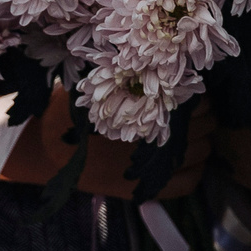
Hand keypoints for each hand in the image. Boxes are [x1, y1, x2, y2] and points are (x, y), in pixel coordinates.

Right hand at [21, 91, 210, 200]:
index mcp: (143, 111)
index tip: (190, 89)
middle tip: (192, 108)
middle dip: (203, 115)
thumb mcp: (96, 83)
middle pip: (204, 125)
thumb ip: (130, 74)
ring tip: (189, 131)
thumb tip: (165, 59)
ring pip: (202, 152)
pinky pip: (189, 182)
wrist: (46, 148)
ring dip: (201, 140)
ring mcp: (150, 169)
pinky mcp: (145, 190)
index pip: (195, 101)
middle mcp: (152, 141)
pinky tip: (184, 158)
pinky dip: (193, 169)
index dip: (197, 93)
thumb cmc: (70, 108)